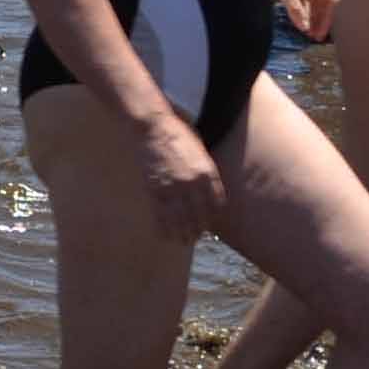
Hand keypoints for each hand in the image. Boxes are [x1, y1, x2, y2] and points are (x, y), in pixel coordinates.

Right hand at [134, 111, 224, 243]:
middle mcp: (192, 183)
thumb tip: (210, 192)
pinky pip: (162, 216)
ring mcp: (173, 188)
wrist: (153, 128)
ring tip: (183, 241)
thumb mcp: (201, 151)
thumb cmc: (179, 135)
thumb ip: (206, 172)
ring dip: (183, 234)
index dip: (212, 217)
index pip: (215, 204)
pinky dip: (164, 228)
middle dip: (198, 229)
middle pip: (199, 216)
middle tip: (196, 237)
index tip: (209, 223)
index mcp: (207, 172)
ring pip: (181, 220)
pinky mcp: (156, 190)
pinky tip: (166, 236)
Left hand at [270, 0, 337, 41]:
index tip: (321, 32)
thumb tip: (304, 27)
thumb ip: (295, 7)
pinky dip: (302, 11)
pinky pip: (303, 0)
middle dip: (319, 20)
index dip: (328, 17)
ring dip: (311, 17)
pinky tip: (299, 21)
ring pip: (313, 2)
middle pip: (323, 3)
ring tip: (307, 32)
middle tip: (314, 37)